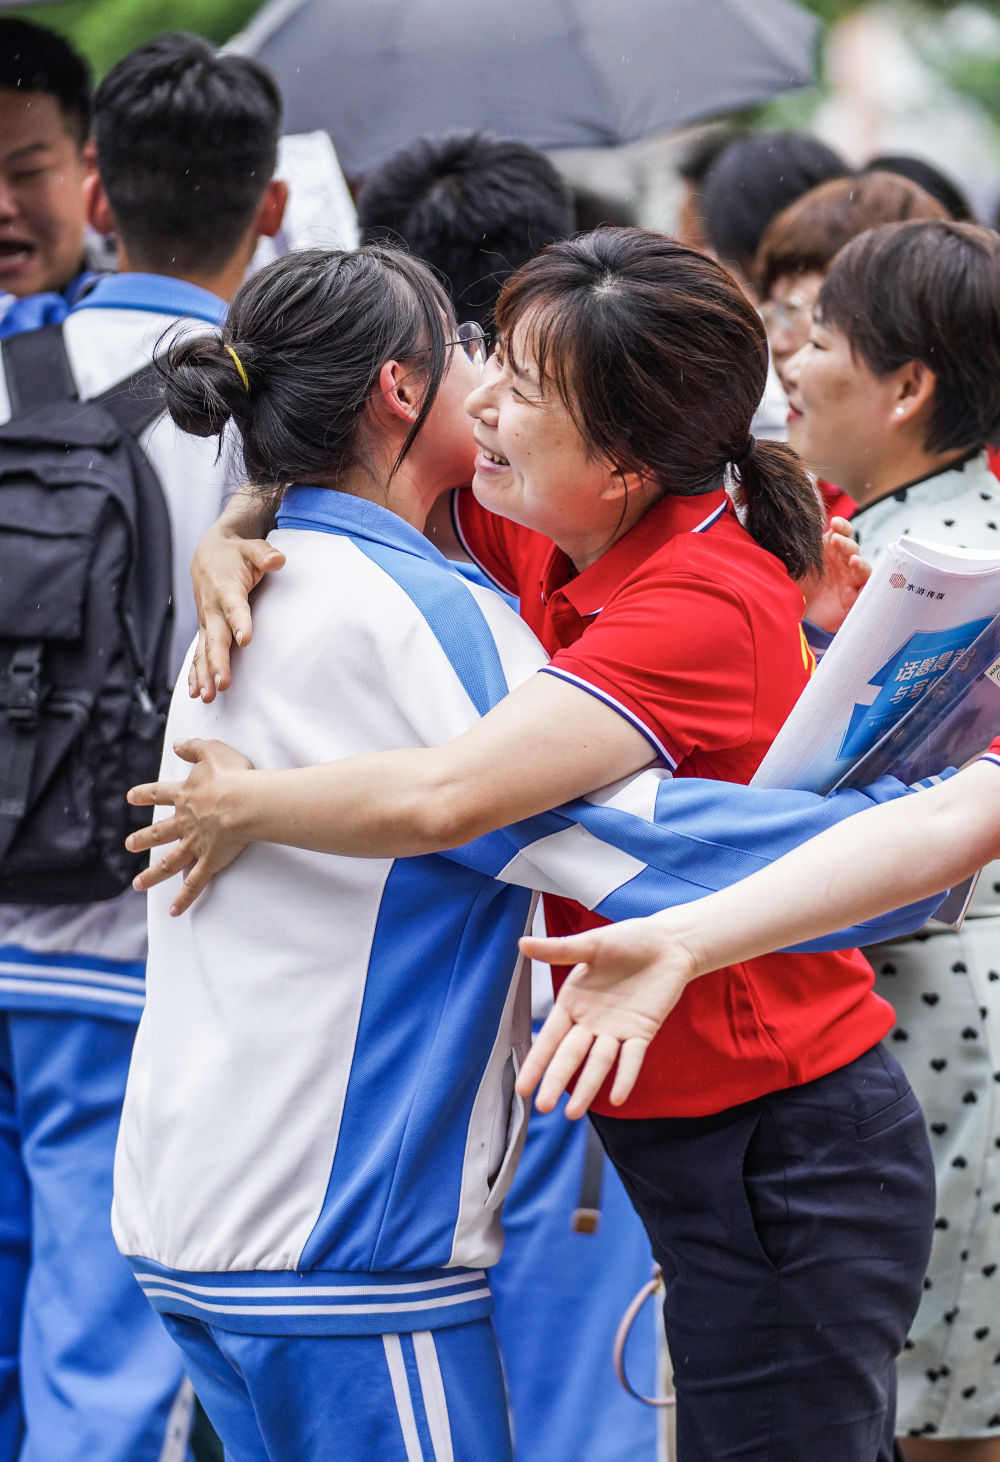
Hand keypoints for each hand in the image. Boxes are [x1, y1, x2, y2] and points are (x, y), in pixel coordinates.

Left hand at [126, 739, 253, 914]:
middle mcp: (184, 822)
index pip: (158, 794)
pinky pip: (194, 884)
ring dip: (151, 874)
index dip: (144, 795)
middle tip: (129, 845)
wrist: (243, 803)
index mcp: (185, 797)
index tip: (130, 797)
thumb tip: (177, 744)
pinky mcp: (209, 862)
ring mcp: (194, 844)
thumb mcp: (213, 751)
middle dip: (142, 839)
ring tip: (138, 884)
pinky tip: (174, 911)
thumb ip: (194, 747)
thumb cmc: (233, 776)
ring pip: (168, 862)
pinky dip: (183, 898)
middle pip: (158, 832)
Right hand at [189, 530, 284, 701]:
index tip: (245, 640)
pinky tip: (196, 693)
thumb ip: (264, 554)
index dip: (239, 621)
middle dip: (218, 661)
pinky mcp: (205, 630)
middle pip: (215, 637)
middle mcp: (212, 608)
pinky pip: (197, 654)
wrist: (207, 554)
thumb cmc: (236, 554)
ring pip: (203, 650)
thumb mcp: (252, 547)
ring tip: (207, 697)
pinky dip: (194, 673)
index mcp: (226, 588)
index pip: (234, 606)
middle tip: (222, 683)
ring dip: (204, 674)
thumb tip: (278, 559)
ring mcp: (206, 621)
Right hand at [514, 918, 698, 1118]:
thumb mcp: (591, 943)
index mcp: (573, 1002)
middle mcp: (591, 1022)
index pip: (550, 1037)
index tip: (521, 1086)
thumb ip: (558, 950)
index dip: (536, 1061)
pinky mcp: (642, 1031)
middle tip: (541, 1107)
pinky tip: (617, 1097)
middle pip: (571, 1056)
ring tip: (573, 1115)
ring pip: (599, 1063)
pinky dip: (625, 1076)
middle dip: (555, 1080)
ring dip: (587, 1087)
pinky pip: (632, 1058)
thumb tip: (522, 943)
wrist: (668, 943)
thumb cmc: (627, 939)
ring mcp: (616, 1029)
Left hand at [799, 516, 869, 633]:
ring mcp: (849, 580)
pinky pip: (866, 590)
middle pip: (852, 548)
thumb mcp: (792, 565)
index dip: (842, 526)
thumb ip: (793, 550)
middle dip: (846, 543)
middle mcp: (842, 563)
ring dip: (859, 562)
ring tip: (853, 561)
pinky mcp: (853, 599)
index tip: (834, 523)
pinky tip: (863, 586)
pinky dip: (867, 585)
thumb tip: (785, 533)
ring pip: (862, 567)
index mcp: (829, 551)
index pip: (841, 533)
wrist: (794, 615)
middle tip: (835, 540)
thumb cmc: (795, 585)